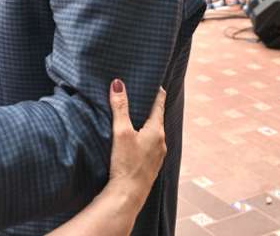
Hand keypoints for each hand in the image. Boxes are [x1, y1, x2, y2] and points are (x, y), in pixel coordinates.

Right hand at [102, 82, 166, 207]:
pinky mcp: (151, 166)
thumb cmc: (126, 163)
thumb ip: (120, 107)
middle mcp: (161, 143)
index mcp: (157, 131)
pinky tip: (137, 141)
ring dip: (147, 125)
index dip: (157, 94)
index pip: (158, 106)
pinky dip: (145, 138)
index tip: (158, 84)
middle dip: (151, 109)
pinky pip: (151, 146)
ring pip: (154, 134)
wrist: (128, 195)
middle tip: (144, 97)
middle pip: (157, 120)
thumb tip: (118, 84)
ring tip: (139, 118)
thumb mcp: (121, 132)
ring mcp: (157, 156)